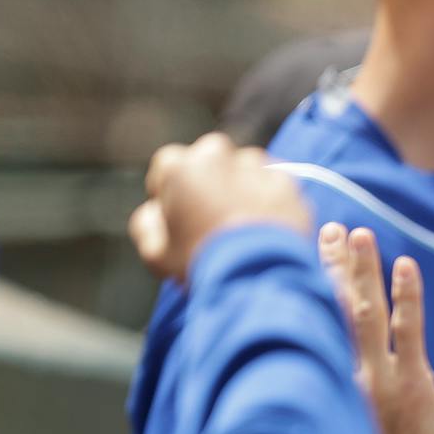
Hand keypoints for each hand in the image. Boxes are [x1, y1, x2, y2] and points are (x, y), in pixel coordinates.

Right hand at [128, 132, 310, 282]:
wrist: (258, 277)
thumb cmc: (203, 265)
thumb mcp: (156, 254)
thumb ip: (146, 225)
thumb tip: (154, 213)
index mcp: (179, 168)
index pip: (168, 165)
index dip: (172, 189)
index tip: (181, 211)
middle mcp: (217, 156)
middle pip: (210, 157)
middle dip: (210, 179)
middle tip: (215, 213)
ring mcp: (255, 166)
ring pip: (246, 166)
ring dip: (243, 185)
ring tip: (246, 222)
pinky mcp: (287, 182)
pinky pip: (276, 184)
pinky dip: (272, 199)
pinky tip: (269, 225)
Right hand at [319, 224, 433, 433]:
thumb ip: (309, 404)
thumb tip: (295, 385)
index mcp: (316, 384)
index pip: (308, 321)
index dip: (306, 285)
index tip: (300, 255)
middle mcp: (343, 372)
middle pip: (334, 305)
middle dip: (332, 265)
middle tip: (330, 229)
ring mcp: (381, 375)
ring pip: (369, 309)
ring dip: (365, 269)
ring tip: (361, 234)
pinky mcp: (415, 384)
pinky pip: (411, 329)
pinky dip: (409, 295)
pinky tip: (407, 266)